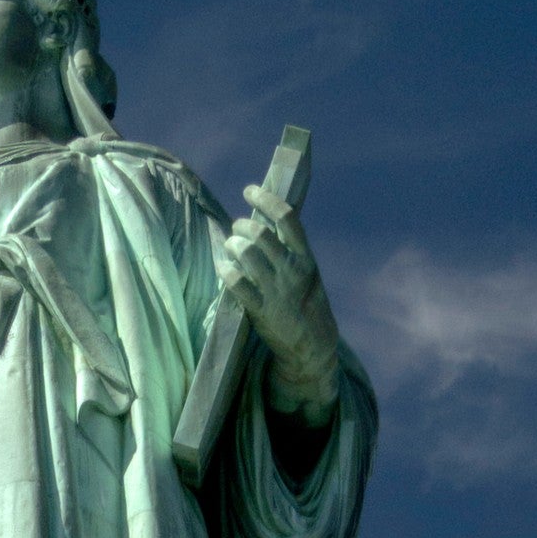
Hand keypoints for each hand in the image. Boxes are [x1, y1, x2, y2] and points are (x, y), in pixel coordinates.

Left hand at [213, 188, 344, 416]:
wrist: (313, 346)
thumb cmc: (306, 304)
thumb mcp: (307, 274)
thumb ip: (290, 251)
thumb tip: (266, 222)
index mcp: (306, 259)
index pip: (286, 218)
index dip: (265, 199)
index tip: (250, 191)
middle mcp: (292, 271)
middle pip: (260, 234)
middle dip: (242, 226)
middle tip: (238, 229)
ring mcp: (276, 291)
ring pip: (246, 254)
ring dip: (232, 245)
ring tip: (231, 247)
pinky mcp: (260, 310)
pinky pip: (236, 283)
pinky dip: (225, 270)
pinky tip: (223, 267)